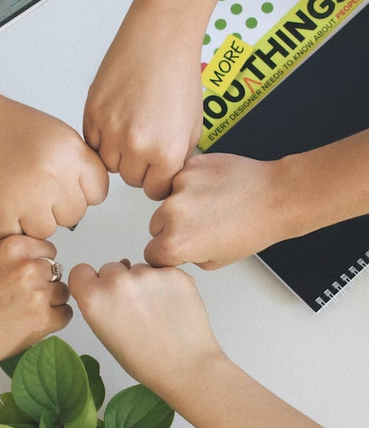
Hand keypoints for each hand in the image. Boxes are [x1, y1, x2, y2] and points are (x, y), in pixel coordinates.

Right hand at [0, 89, 108, 239]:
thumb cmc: (5, 126)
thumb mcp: (56, 134)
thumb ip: (77, 165)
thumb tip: (89, 196)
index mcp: (70, 152)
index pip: (98, 192)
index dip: (83, 191)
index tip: (68, 186)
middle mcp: (51, 176)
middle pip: (74, 215)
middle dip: (58, 207)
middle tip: (36, 188)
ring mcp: (26, 198)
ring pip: (47, 231)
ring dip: (33, 219)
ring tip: (17, 194)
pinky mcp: (0, 215)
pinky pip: (18, 236)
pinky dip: (9, 225)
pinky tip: (2, 200)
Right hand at [0, 235, 71, 369]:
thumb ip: (13, 254)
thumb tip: (35, 256)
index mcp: (15, 248)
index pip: (49, 250)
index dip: (41, 264)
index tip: (31, 276)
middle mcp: (29, 267)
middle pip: (57, 272)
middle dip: (45, 284)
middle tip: (26, 297)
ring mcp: (38, 293)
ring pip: (63, 293)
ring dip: (52, 302)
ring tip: (28, 311)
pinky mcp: (43, 319)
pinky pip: (65, 314)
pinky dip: (55, 320)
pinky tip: (34, 322)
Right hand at [68, 261, 221, 395]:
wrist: (186, 367)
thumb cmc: (145, 360)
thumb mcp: (105, 334)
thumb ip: (98, 304)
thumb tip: (105, 283)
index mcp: (94, 299)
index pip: (81, 271)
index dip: (90, 281)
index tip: (99, 290)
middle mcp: (117, 281)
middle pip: (110, 267)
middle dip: (118, 282)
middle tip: (134, 308)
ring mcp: (146, 274)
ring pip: (138, 268)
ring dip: (144, 282)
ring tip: (156, 310)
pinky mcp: (172, 272)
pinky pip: (161, 270)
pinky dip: (165, 283)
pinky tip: (171, 305)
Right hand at [83, 0, 201, 199]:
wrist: (160, 37)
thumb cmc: (179, 75)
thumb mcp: (193, 126)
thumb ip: (178, 158)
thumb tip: (165, 177)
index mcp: (166, 152)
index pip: (155, 190)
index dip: (157, 179)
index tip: (157, 170)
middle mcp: (136, 145)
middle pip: (131, 180)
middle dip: (139, 166)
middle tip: (145, 142)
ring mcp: (111, 130)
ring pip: (109, 165)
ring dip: (119, 154)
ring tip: (131, 129)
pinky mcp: (92, 114)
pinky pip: (92, 144)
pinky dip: (102, 138)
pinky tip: (117, 120)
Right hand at [144, 153, 291, 269]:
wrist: (276, 197)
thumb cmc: (254, 229)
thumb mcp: (216, 261)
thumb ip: (187, 256)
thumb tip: (174, 248)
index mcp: (176, 243)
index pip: (151, 253)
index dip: (165, 254)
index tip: (176, 250)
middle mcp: (172, 214)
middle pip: (155, 225)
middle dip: (171, 228)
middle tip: (199, 226)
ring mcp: (179, 186)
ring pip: (166, 200)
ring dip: (180, 204)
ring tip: (210, 205)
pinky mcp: (189, 166)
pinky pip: (180, 179)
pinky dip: (191, 184)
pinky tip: (212, 189)